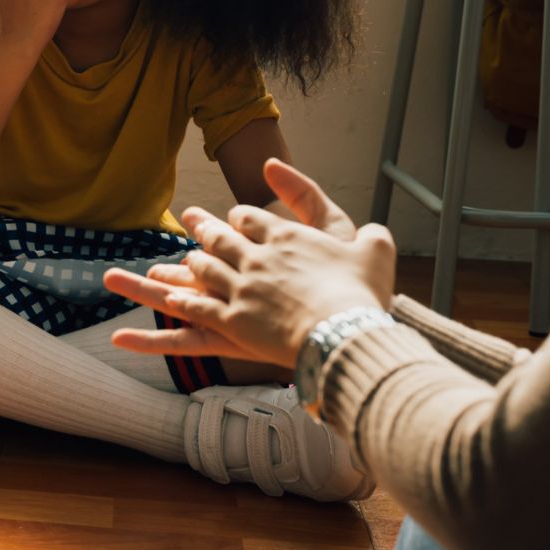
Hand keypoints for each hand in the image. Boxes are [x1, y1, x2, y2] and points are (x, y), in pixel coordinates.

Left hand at [102, 158, 395, 367]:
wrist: (342, 333)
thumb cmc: (362, 293)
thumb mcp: (376, 250)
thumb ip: (371, 234)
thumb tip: (374, 228)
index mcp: (286, 237)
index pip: (254, 218)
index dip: (242, 216)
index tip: (235, 216)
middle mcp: (256, 257)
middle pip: (221, 238)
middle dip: (205, 226)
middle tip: (191, 217)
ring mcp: (240, 288)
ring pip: (206, 269)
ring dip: (192, 262)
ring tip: (181, 260)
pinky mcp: (232, 320)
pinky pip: (200, 307)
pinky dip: (184, 301)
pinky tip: (173, 300)